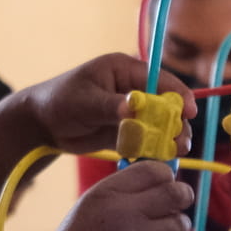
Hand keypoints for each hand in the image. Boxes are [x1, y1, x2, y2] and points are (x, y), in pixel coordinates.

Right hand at [0, 160, 192, 230]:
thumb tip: (159, 180)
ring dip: (172, 229)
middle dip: (181, 196)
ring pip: (181, 222)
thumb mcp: (85, 214)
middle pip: (176, 192)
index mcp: (105, 195)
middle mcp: (127, 213)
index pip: (154, 170)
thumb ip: (119, 195)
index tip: (165, 184)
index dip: (164, 176)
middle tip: (179, 202)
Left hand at [21, 52, 194, 157]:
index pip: (159, 79)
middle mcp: (131, 89)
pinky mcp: (124, 132)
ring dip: (167, 138)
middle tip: (182, 141)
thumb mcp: (84, 101)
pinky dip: (152, 150)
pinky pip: (144, 140)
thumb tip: (133, 108)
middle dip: (175, 122)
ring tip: (175, 152)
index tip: (189, 111)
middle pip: (163, 104)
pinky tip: (158, 160)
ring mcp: (129, 112)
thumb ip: (110, 106)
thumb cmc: (59, 101)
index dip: (177, 94)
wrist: (40, 125)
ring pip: (157, 125)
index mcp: (124, 70)